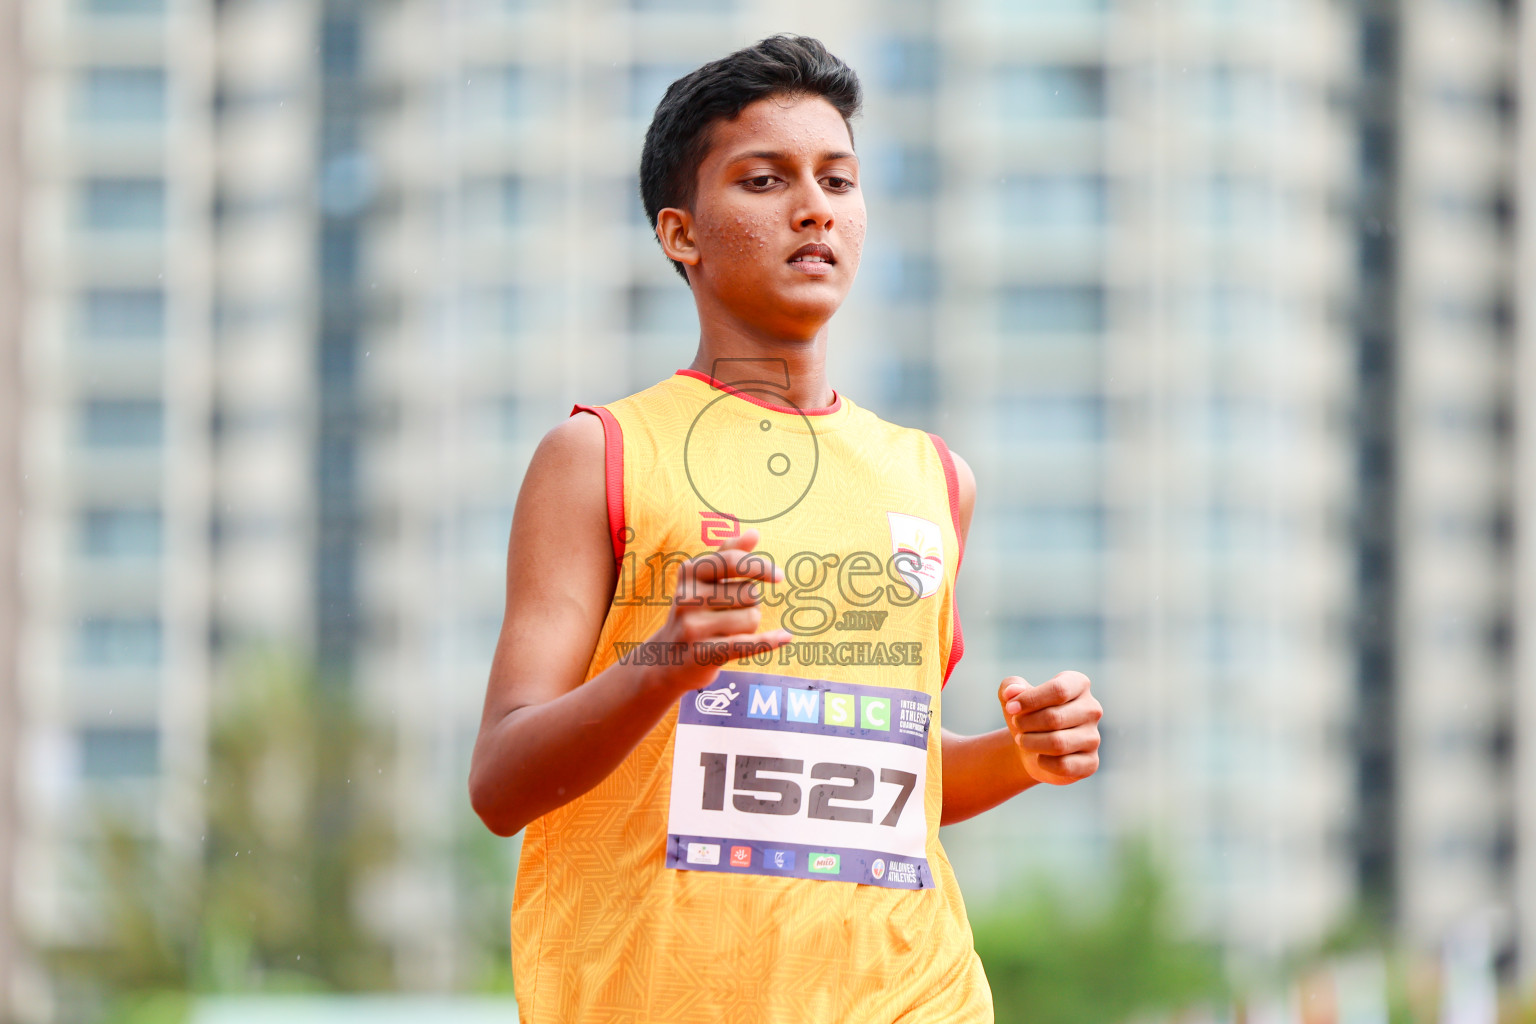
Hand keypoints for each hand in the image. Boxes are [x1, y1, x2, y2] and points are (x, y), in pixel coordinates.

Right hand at [647, 528, 791, 694]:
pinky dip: (768, 641)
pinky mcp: (702, 655)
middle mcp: (687, 598)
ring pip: (751, 619)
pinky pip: (745, 644)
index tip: (779, 576)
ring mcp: (693, 628)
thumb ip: (727, 555)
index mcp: (689, 573)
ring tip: (726, 632)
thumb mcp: (702, 581)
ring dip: (750, 627)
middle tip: (729, 616)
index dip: (759, 567)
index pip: (732, 561)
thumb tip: (754, 533)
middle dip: (750, 604)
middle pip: (749, 593)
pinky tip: (786, 637)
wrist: (665, 662)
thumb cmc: (693, 614)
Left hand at [998, 671, 1101, 785]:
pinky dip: (1043, 763)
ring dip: (1031, 743)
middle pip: (1055, 718)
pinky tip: (1039, 757)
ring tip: (1022, 740)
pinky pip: (1063, 765)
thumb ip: (1010, 687)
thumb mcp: (1013, 697)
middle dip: (1026, 723)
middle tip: (1017, 725)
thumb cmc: (1026, 715)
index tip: (1010, 708)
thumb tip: (1012, 691)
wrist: (1032, 747)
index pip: (1059, 690)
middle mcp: (1092, 709)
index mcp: (1078, 684)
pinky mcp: (1091, 763)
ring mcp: (1094, 737)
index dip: (1030, 699)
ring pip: (1059, 744)